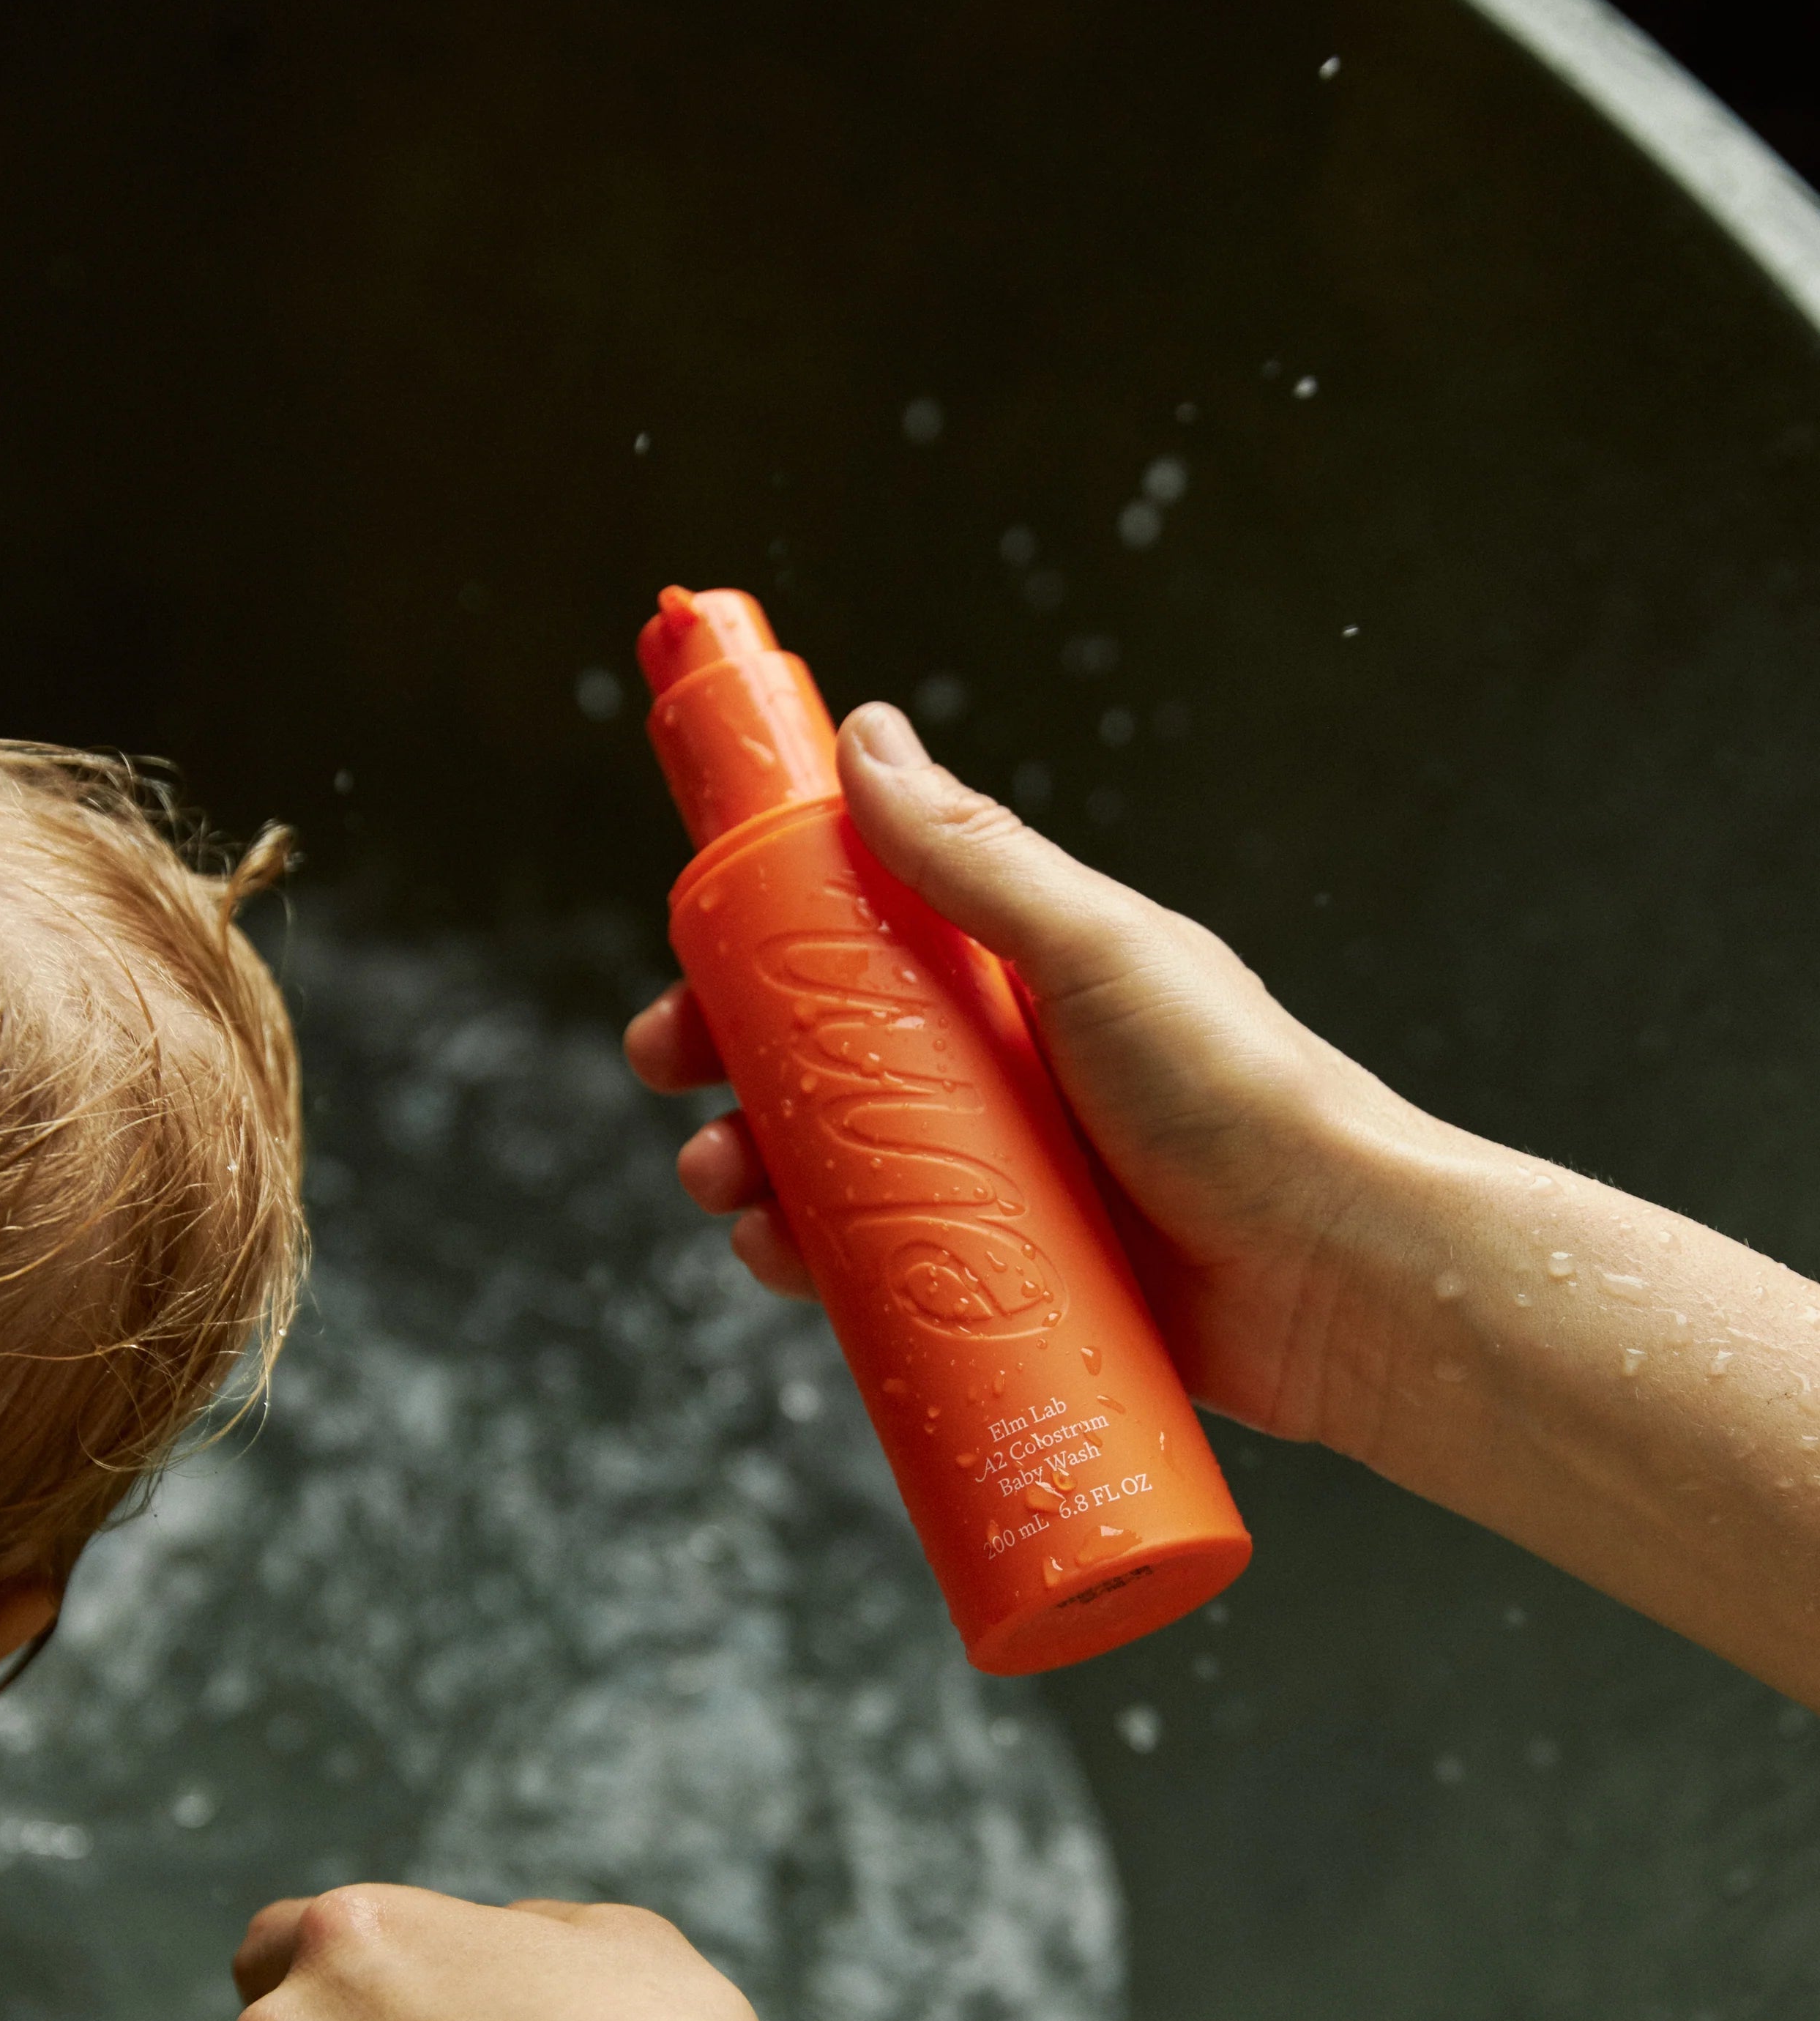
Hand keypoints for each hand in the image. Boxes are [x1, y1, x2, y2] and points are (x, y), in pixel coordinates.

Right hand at [625, 703, 1433, 1447]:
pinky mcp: (1017, 1284)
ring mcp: (1009, 1182)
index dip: (765, 946)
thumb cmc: (1245, 1097)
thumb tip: (867, 735)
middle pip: (831, 1056)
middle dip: (735, 1066)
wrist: (1345, 1280)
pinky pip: (891, 1268)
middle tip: (675, 1081)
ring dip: (757, 1171)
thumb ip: (979, 857)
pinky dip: (821, 1267)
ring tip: (727, 1192)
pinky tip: (785, 1271)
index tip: (691, 964)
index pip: (866, 935)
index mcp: (1024, 975)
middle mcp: (1010, 1071)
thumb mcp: (1099, 952)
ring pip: (843, 1167)